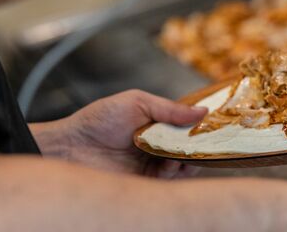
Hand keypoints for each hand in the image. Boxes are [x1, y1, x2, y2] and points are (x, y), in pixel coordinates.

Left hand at [32, 90, 206, 177]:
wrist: (70, 147)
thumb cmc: (98, 120)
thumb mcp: (137, 102)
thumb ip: (170, 108)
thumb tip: (203, 111)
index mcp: (158, 124)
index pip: (188, 126)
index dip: (202, 126)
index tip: (216, 124)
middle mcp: (159, 145)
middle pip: (190, 147)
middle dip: (201, 145)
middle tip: (207, 141)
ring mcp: (153, 164)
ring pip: (184, 165)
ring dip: (190, 159)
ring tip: (187, 152)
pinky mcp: (145, 183)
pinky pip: (169, 181)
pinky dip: (176, 173)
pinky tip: (172, 163)